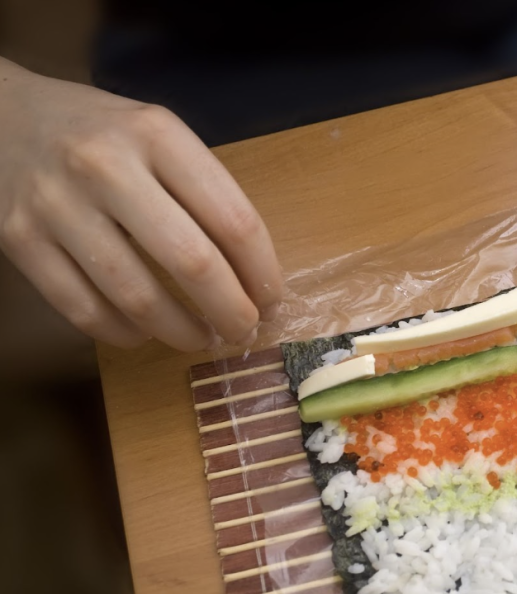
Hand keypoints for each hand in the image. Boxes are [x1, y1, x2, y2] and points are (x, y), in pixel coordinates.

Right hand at [0, 59, 282, 350]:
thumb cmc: (101, 134)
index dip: (263, 273)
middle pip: (192, 262)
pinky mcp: (18, 239)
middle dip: (231, 312)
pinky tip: (143, 333)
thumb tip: (254, 277)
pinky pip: (83, 309)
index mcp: (157, 135)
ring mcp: (56, 204)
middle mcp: (106, 166)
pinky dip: (122, 333)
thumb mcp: (159, 137)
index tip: (272, 301)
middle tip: (244, 331)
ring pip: (136, 296)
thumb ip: (204, 193)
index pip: (234, 220)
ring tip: (201, 338)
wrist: (0, 113)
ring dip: (181, 331)